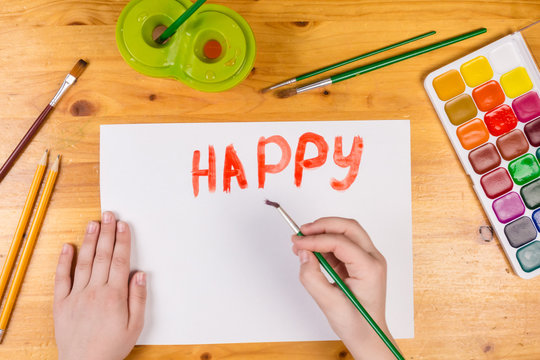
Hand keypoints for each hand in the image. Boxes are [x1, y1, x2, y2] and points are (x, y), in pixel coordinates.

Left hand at [54, 212, 146, 359]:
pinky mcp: (62, 303)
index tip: (123, 225)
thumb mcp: (135, 325)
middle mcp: (95, 291)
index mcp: (114, 295)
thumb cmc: (111, 347)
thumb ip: (138, 297)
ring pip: (84, 262)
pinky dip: (64, 261)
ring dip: (89, 240)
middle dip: (107, 233)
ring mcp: (77, 295)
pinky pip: (62, 278)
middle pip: (103, 256)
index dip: (122, 240)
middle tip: (109, 215)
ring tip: (93, 223)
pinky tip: (68, 246)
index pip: (120, 260)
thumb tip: (140, 274)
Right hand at [291, 217, 397, 359]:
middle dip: (323, 225)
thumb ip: (312, 277)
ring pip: (346, 232)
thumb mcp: (329, 304)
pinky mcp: (359, 262)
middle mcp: (372, 259)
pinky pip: (342, 244)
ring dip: (323, 232)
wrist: (368, 336)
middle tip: (301, 231)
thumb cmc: (356, 325)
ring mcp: (367, 259)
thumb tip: (304, 253)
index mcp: (369, 268)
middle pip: (348, 228)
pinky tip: (311, 250)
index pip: (341, 242)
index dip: (316, 239)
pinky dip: (325, 242)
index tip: (298, 243)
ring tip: (302, 242)